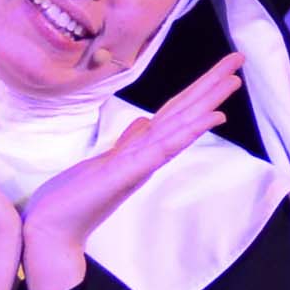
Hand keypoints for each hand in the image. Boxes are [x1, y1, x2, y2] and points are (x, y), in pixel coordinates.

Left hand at [19, 51, 245, 289]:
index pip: (174, 113)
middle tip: (239, 58)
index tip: (222, 69)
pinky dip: (187, 133)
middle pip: (183, 113)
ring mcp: (139, 164)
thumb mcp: (102, 162)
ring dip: (207, 104)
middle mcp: (146, 155)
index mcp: (140, 149)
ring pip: (179, 127)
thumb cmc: (73, 198)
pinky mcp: (127, 175)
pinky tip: (210, 120)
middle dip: (210, 86)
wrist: (50, 231)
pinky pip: (162, 150)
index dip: (197, 90)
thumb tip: (143, 122)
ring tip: (233, 81)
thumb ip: (128, 143)